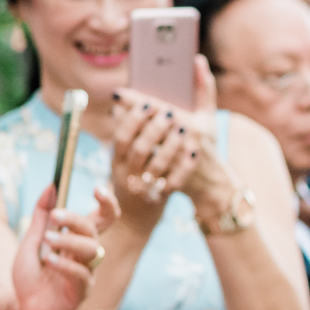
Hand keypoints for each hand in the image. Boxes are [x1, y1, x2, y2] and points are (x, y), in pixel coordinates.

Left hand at [10, 182, 118, 309]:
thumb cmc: (27, 279)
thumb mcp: (31, 242)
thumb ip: (42, 216)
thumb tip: (51, 186)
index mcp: (78, 241)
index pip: (103, 218)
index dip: (107, 203)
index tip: (98, 189)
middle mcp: (86, 256)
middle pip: (94, 230)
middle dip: (76, 220)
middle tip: (56, 216)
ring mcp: (87, 274)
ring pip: (92, 250)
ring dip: (69, 241)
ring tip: (47, 242)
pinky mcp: (81, 293)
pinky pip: (81, 274)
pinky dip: (65, 264)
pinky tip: (48, 260)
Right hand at [110, 90, 204, 230]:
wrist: (137, 213)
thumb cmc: (135, 171)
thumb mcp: (124, 152)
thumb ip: (127, 127)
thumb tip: (124, 95)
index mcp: (116, 158)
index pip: (121, 136)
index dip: (133, 119)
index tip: (148, 102)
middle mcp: (126, 173)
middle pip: (140, 149)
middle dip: (155, 129)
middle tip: (170, 113)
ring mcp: (144, 188)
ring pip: (157, 166)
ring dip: (171, 145)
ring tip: (183, 128)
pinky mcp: (161, 197)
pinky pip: (174, 182)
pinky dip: (185, 165)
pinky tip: (193, 150)